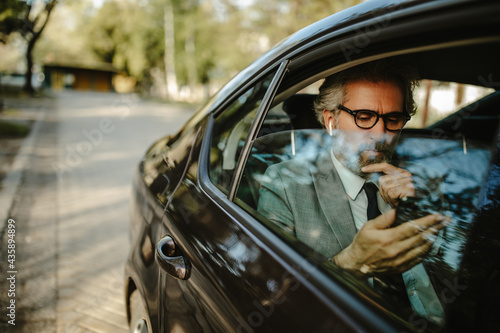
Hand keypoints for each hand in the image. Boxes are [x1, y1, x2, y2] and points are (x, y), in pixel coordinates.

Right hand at [332, 210, 448, 275]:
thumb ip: (383, 219)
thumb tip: (397, 211)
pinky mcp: (402, 268)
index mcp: (389, 238)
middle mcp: (397, 250)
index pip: (413, 227)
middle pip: (422, 237)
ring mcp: (401, 261)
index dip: (427, 221)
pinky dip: (427, 250)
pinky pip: (419, 259)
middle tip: (446, 220)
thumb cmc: (362, 245)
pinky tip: (431, 243)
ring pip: (423, 249)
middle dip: (435, 227)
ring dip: (434, 238)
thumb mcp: (368, 227)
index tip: (438, 215)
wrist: (357, 265)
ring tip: (440, 230)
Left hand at [362, 163, 414, 207]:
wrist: (419, 206)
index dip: (374, 167)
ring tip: (395, 201)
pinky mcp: (407, 188)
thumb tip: (379, 180)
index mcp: (402, 173)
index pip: (386, 166)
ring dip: (387, 197)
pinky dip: (391, 200)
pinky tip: (398, 201)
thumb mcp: (398, 188)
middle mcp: (405, 175)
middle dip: (382, 192)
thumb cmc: (407, 199)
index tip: (363, 169)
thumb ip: (390, 181)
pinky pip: (390, 193)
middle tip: (390, 199)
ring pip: (385, 187)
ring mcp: (407, 181)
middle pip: (382, 180)